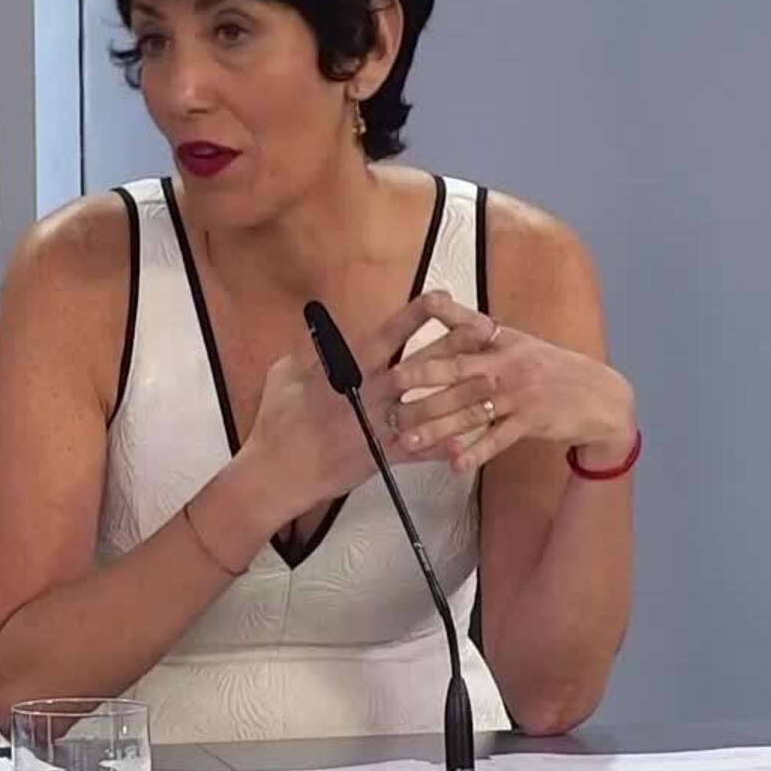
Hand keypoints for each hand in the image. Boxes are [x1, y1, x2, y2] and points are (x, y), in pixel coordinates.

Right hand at [238, 291, 496, 514]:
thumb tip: (323, 335)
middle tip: (486, 332)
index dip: (416, 315)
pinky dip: (446, 446)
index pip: (387, 335)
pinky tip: (472, 439)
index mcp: (345, 371)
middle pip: (419, 367)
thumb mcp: (285, 376)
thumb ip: (310, 353)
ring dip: (463, 397)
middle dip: (455, 348)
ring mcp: (378, 428)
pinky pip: (421, 451)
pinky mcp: (382, 458)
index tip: (442, 297)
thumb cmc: (276, 422)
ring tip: (493, 385)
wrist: (276, 473)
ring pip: (429, 410)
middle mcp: (368, 396)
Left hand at [381, 295, 636, 473]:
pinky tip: (454, 464)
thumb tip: (442, 314)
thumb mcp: (519, 344)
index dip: (442, 313)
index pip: (467, 322)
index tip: (415, 308)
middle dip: (424, 376)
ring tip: (408, 438)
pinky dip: (476, 453)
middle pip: (459, 369)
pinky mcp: (531, 421)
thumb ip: (481, 336)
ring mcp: (519, 394)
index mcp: (502, 341)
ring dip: (437, 427)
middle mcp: (507, 364)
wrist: (600, 396)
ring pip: (470, 411)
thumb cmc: (551, 368)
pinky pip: (497, 439)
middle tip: (391, 384)